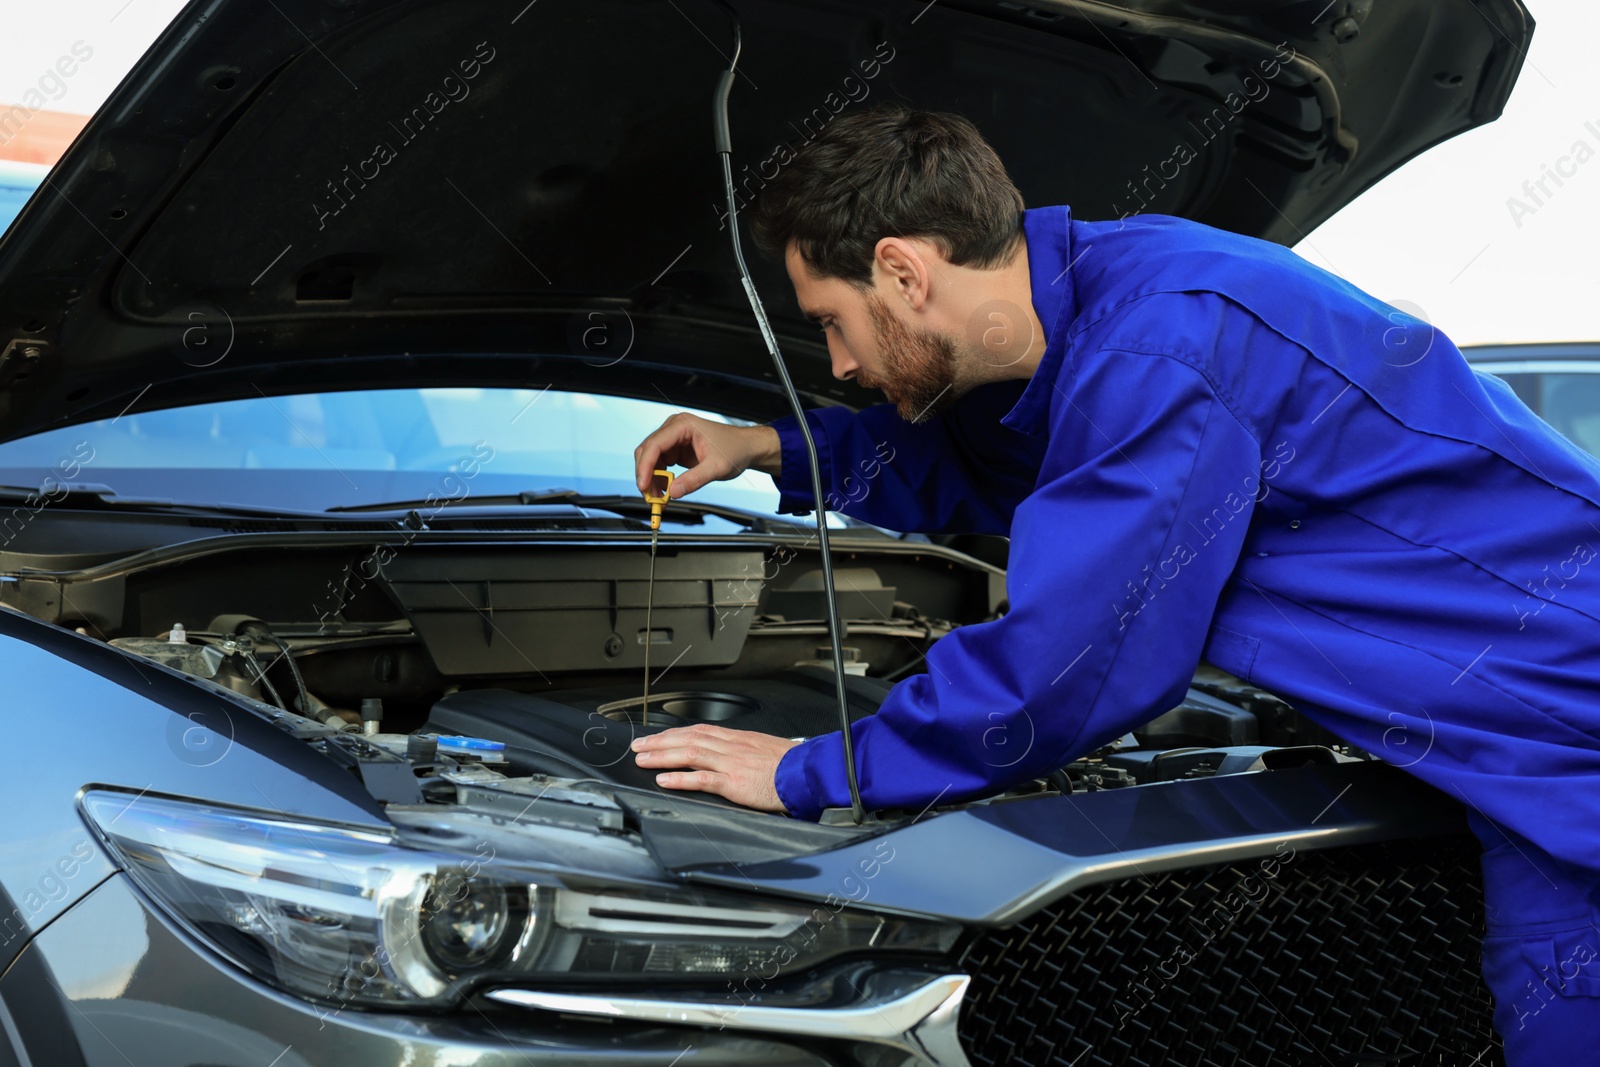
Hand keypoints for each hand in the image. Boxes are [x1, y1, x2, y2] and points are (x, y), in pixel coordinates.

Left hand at [630, 723, 800, 811]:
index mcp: (737, 738)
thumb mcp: (764, 749)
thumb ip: (743, 751)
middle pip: (688, 738)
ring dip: (662, 756)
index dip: (674, 733)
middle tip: (638, 746)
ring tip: (642, 760)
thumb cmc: (790, 764)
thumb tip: (728, 755)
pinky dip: (680, 778)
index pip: (699, 731)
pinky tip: (664, 779)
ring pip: (689, 754)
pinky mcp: (734, 782)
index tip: (657, 737)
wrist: (807, 771)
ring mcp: (731, 763)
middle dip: (660, 742)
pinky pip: (702, 778)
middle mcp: (730, 746)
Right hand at [634, 412, 780, 498]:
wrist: (745, 447)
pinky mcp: (675, 449)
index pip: (654, 444)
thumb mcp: (716, 468)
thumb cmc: (735, 449)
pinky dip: (659, 478)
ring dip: (651, 479)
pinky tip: (666, 490)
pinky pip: (659, 464)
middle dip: (646, 475)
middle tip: (650, 496)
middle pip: (647, 451)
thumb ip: (694, 480)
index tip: (644, 485)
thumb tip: (673, 493)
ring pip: (650, 459)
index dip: (645, 466)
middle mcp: (674, 428)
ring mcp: (673, 439)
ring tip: (659, 497)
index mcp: (683, 425)